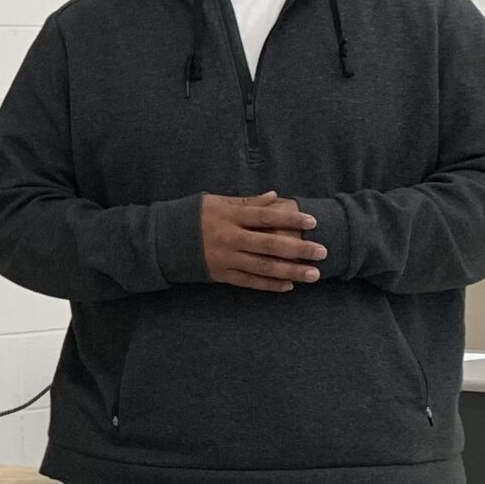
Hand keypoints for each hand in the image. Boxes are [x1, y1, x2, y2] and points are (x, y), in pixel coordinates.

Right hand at [200, 192, 326, 292]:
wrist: (162, 240)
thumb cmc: (192, 216)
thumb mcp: (217, 202)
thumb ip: (247, 202)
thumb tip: (276, 198)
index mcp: (229, 217)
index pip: (266, 217)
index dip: (290, 219)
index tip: (312, 222)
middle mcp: (229, 238)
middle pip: (269, 245)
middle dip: (298, 249)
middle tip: (322, 252)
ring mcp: (225, 259)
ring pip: (263, 267)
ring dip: (290, 271)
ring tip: (312, 274)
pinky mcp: (221, 275)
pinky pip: (249, 282)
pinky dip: (269, 284)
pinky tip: (288, 285)